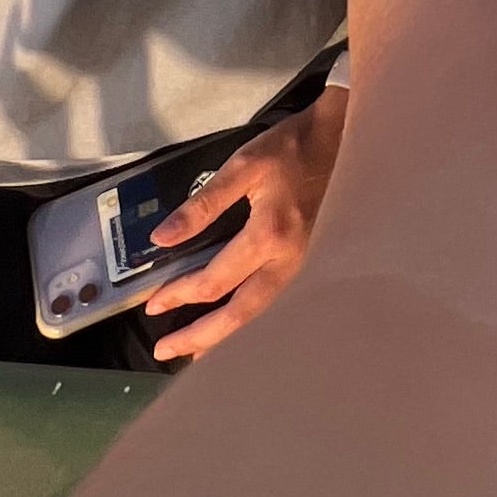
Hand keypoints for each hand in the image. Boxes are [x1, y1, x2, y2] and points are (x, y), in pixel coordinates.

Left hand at [145, 90, 347, 363]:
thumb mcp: (242, 165)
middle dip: (200, 337)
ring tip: (198, 356)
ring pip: (262, 317)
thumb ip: (202, 204)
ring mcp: (304, 268)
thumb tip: (162, 238)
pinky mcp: (310, 265)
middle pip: (240, 315)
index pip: (214, 280)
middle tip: (166, 352)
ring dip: (227, 339)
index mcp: (268, 236)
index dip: (179, 294)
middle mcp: (289, 262)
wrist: (343, 140)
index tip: (153, 304)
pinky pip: (276, 304)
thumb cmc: (290, 149)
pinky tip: (237, 328)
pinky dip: (252, 323)